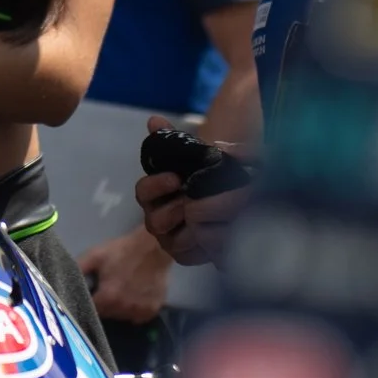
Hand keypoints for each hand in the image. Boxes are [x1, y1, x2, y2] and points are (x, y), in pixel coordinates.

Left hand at [77, 227, 171, 324]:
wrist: (153, 248)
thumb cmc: (121, 251)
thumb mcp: (94, 256)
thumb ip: (78, 270)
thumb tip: (64, 284)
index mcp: (108, 298)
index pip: (91, 312)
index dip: (89, 304)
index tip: (91, 295)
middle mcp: (123, 309)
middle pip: (107, 315)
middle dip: (104, 305)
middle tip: (107, 289)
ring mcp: (140, 312)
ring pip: (122, 317)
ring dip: (119, 309)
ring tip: (121, 291)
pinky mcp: (152, 311)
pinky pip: (137, 317)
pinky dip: (134, 311)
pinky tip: (133, 296)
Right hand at [135, 115, 249, 266]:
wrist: (234, 200)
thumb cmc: (211, 177)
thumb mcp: (199, 156)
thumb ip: (175, 139)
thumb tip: (153, 121)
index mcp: (157, 194)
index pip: (143, 192)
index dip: (156, 185)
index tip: (176, 177)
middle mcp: (159, 217)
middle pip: (153, 221)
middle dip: (173, 211)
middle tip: (193, 201)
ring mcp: (171, 238)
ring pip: (169, 241)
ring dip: (186, 230)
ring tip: (206, 219)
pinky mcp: (186, 255)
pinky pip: (186, 256)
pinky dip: (199, 248)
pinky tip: (215, 234)